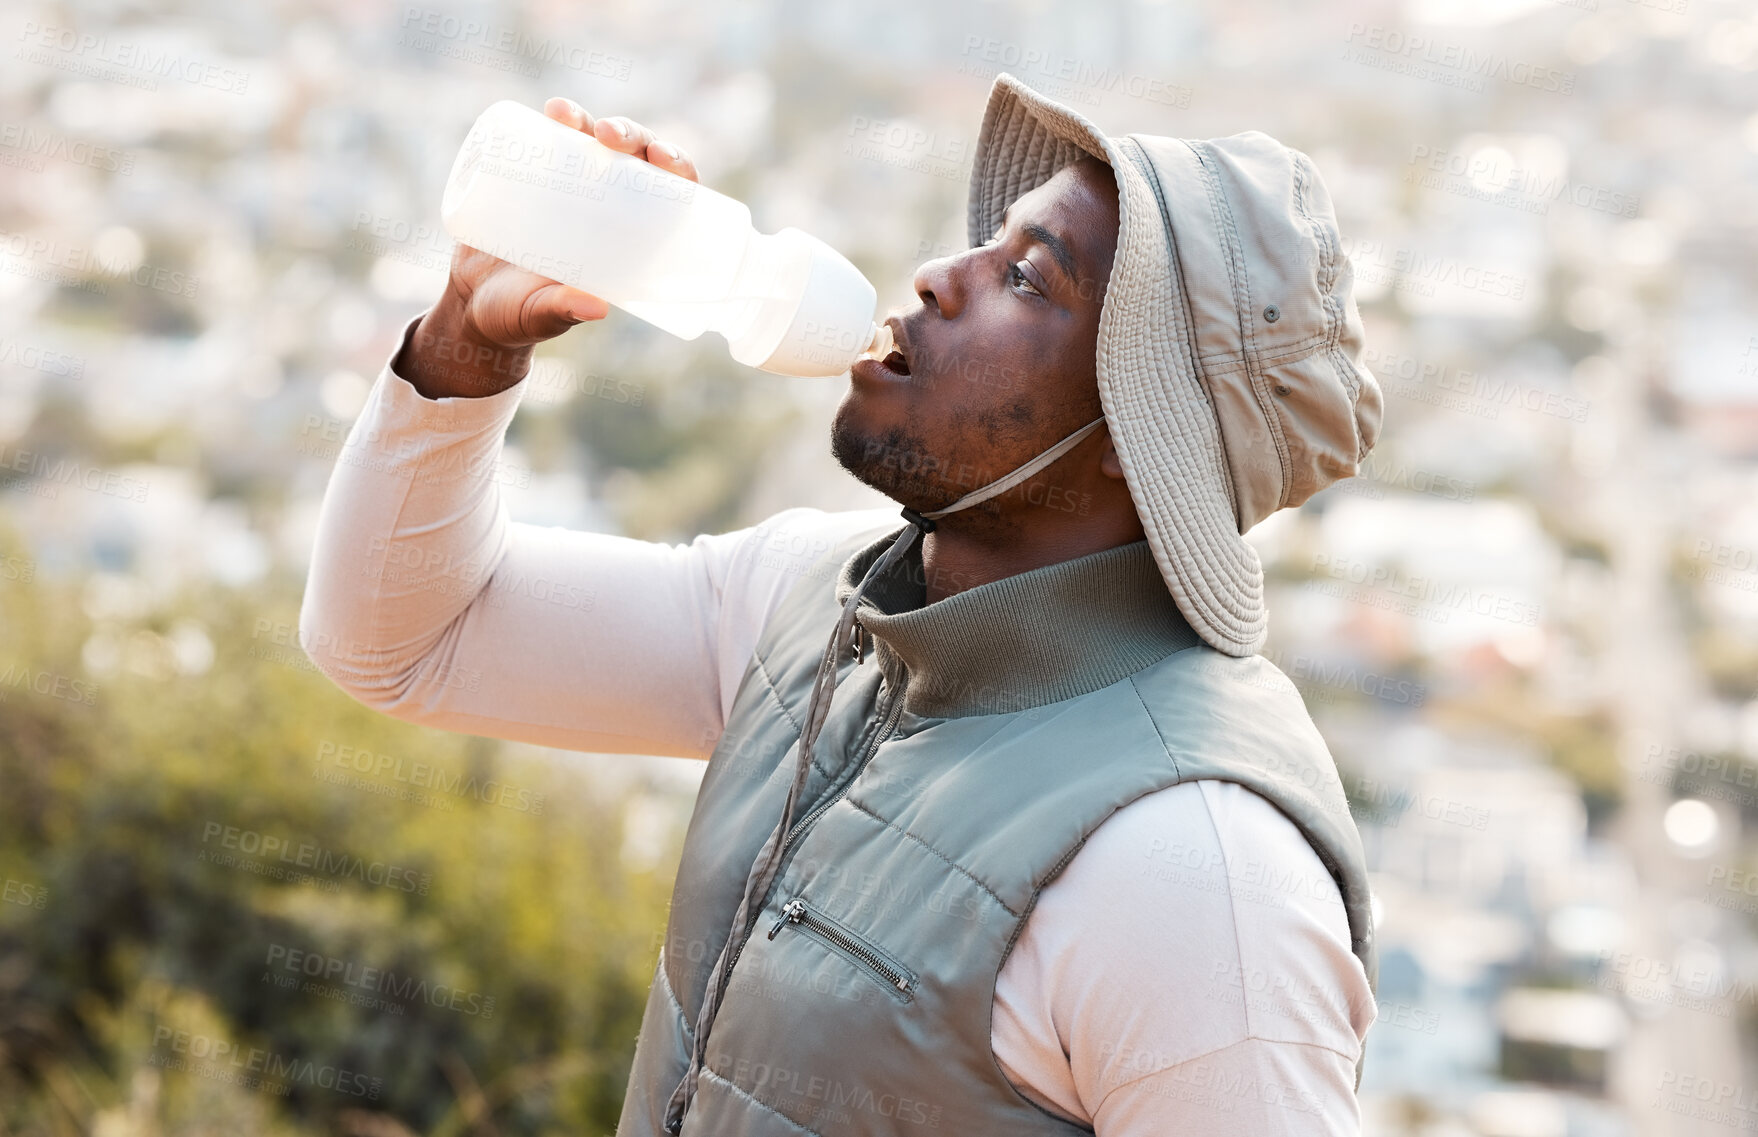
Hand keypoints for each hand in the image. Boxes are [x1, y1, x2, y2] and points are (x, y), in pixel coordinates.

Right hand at [398, 98, 701, 399]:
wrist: (470, 302)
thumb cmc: (517, 316)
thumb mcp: (542, 314)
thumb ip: (564, 311)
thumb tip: (598, 307)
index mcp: (626, 239)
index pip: (667, 194)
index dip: (676, 167)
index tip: (664, 159)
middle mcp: (606, 207)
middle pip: (634, 157)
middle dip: (631, 134)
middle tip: (610, 136)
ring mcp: (570, 187)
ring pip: (593, 140)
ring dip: (590, 119)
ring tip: (569, 116)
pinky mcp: (534, 176)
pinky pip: (552, 139)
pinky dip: (559, 121)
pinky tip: (557, 110)